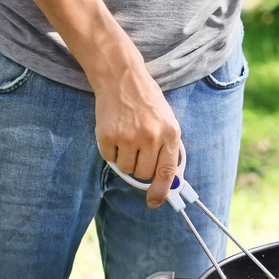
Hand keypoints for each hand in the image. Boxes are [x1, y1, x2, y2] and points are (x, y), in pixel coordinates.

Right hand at [94, 63, 181, 207]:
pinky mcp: (108, 135)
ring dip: (124, 159)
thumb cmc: (146, 100)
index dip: (161, 192)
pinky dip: (111, 150)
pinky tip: (114, 132)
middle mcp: (151, 136)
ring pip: (126, 169)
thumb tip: (167, 180)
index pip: (167, 173)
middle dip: (139, 168)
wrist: (121, 76)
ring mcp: (129, 136)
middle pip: (144, 174)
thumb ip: (167, 149)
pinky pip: (109, 158)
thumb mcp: (166, 121)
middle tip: (137, 150)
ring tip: (126, 137)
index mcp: (170, 133)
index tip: (154, 202)